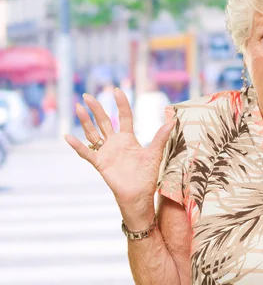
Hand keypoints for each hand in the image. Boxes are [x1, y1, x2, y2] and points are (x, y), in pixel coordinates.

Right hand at [64, 88, 175, 221]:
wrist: (139, 194)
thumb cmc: (147, 176)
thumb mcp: (155, 154)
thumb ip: (161, 137)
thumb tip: (173, 120)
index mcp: (128, 139)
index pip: (124, 117)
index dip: (121, 104)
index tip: (117, 90)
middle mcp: (115, 143)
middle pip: (104, 121)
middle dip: (96, 108)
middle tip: (87, 95)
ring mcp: (106, 152)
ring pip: (92, 133)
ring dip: (85, 121)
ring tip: (78, 107)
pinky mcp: (100, 163)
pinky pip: (87, 153)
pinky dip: (77, 146)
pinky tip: (68, 137)